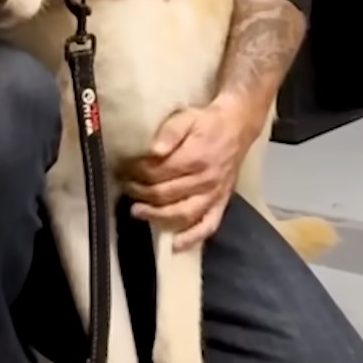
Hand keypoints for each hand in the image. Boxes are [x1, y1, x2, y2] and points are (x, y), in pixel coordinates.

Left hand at [119, 94, 259, 249]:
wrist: (237, 126)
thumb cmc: (207, 122)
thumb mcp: (186, 117)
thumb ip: (169, 132)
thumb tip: (154, 151)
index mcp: (195, 157)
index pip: (159, 173)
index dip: (137, 173)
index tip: (124, 169)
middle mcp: (205, 180)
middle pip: (166, 193)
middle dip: (141, 192)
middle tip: (126, 187)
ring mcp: (214, 194)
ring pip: (183, 213)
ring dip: (157, 215)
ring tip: (137, 211)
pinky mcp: (221, 203)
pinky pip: (208, 225)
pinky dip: (192, 238)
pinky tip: (175, 244)